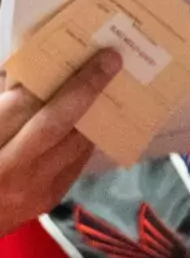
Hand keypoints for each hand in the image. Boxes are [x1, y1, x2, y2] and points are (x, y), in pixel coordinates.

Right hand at [0, 50, 115, 236]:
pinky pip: (75, 162)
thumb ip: (4, 105)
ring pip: (73, 143)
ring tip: (107, 85)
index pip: (21, 106)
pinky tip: (87, 122)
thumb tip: (29, 76)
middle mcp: (9, 169)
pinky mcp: (48, 201)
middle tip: (110, 60)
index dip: (47, 79)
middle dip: (85, 88)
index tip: (82, 56)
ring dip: (91, 114)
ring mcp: (31, 190)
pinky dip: (82, 139)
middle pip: (54, 123)